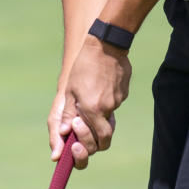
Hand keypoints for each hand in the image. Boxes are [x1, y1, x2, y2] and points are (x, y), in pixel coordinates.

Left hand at [59, 36, 131, 168]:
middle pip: (106, 136)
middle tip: (82, 129)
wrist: (106, 44)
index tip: (76, 140)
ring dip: (98, 115)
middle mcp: (107, 108)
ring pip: (108, 117)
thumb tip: (65, 132)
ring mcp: (118, 100)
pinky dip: (105, 101)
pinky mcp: (123, 92)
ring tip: (89, 96)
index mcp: (93, 109)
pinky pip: (114, 103)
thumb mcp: (71, 90)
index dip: (88, 144)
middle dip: (95, 138)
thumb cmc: (83, 66)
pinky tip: (99, 86)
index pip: (98, 140)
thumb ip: (69, 112)